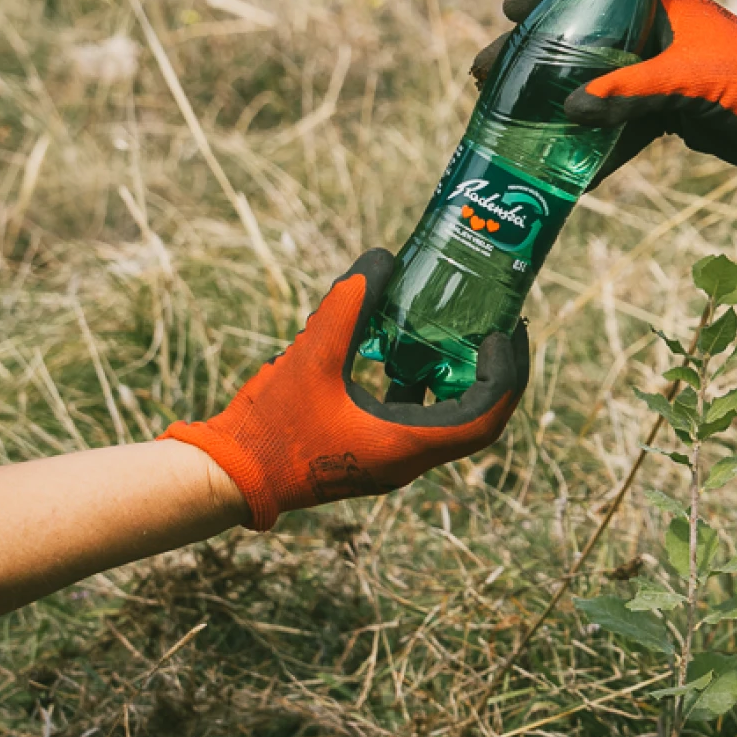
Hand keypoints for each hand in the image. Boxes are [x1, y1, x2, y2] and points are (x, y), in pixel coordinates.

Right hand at [161, 250, 527, 529]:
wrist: (231, 477)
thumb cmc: (269, 425)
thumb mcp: (310, 356)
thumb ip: (347, 307)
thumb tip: (382, 260)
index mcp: (405, 445)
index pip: (483, 418)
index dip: (504, 374)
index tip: (503, 333)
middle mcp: (408, 460)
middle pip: (477, 419)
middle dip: (493, 372)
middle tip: (499, 326)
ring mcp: (392, 460)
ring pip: (448, 419)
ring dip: (458, 375)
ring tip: (457, 330)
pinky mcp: (373, 454)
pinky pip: (417, 418)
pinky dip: (421, 384)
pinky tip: (400, 347)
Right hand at [473, 0, 736, 182]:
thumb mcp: (692, 85)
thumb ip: (632, 94)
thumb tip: (571, 109)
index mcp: (659, 0)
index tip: (511, 11)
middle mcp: (652, 27)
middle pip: (578, 28)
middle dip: (531, 51)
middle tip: (488, 73)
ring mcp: (657, 67)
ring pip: (590, 75)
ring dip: (549, 94)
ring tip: (502, 111)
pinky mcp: (665, 106)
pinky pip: (616, 118)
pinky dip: (589, 139)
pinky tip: (557, 162)